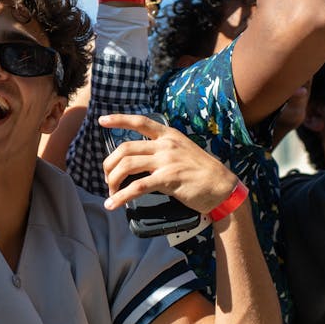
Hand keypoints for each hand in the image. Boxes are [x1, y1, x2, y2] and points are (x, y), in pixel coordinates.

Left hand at [99, 114, 239, 213]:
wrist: (222, 187)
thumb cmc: (203, 171)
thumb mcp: (184, 150)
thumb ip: (165, 150)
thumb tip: (143, 158)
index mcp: (169, 135)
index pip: (140, 121)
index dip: (118, 119)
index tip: (102, 120)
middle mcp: (165, 145)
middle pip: (125, 148)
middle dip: (109, 164)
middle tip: (107, 178)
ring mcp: (166, 161)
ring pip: (127, 166)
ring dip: (113, 180)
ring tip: (110, 192)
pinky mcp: (168, 179)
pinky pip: (137, 187)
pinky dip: (120, 197)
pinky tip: (113, 204)